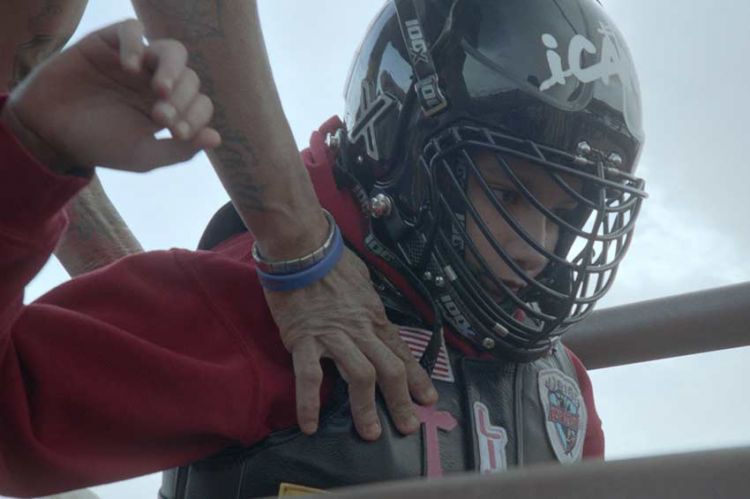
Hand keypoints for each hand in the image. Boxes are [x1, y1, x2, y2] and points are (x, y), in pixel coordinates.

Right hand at [1, 19, 219, 173]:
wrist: (51, 133)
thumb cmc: (99, 145)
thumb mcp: (143, 157)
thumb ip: (180, 150)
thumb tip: (216, 138)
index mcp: (170, 108)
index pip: (200, 104)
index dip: (196, 116)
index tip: (176, 133)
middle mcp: (157, 82)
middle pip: (190, 78)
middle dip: (181, 99)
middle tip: (162, 117)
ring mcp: (137, 63)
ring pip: (172, 51)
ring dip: (172, 69)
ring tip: (160, 89)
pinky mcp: (109, 44)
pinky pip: (132, 30)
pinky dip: (135, 45)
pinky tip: (129, 67)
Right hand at [263, 247, 438, 440]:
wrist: (302, 247)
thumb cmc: (331, 260)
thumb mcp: (362, 281)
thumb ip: (368, 303)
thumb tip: (372, 313)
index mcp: (373, 316)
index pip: (401, 352)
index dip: (417, 378)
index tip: (428, 399)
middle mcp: (360, 329)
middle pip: (389, 369)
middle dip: (401, 401)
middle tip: (408, 426)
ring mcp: (333, 336)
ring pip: (359, 375)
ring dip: (366, 408)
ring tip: (370, 433)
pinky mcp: (304, 339)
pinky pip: (309, 376)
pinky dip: (309, 403)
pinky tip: (309, 425)